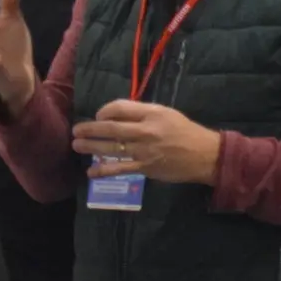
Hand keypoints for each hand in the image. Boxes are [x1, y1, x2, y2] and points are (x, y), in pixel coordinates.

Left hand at [71, 99, 223, 185]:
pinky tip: (91, 171)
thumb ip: (143, 113)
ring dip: (91, 147)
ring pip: (111, 148)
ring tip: (77, 146)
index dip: (104, 110)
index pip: (121, 108)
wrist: (204, 155)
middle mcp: (146, 131)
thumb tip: (118, 115)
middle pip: (111, 128)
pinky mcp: (145, 168)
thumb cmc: (185, 132)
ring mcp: (144, 151)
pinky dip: (103, 170)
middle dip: (90, 129)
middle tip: (76, 130)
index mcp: (152, 114)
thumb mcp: (166, 113)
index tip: (98, 115)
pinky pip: (120, 169)